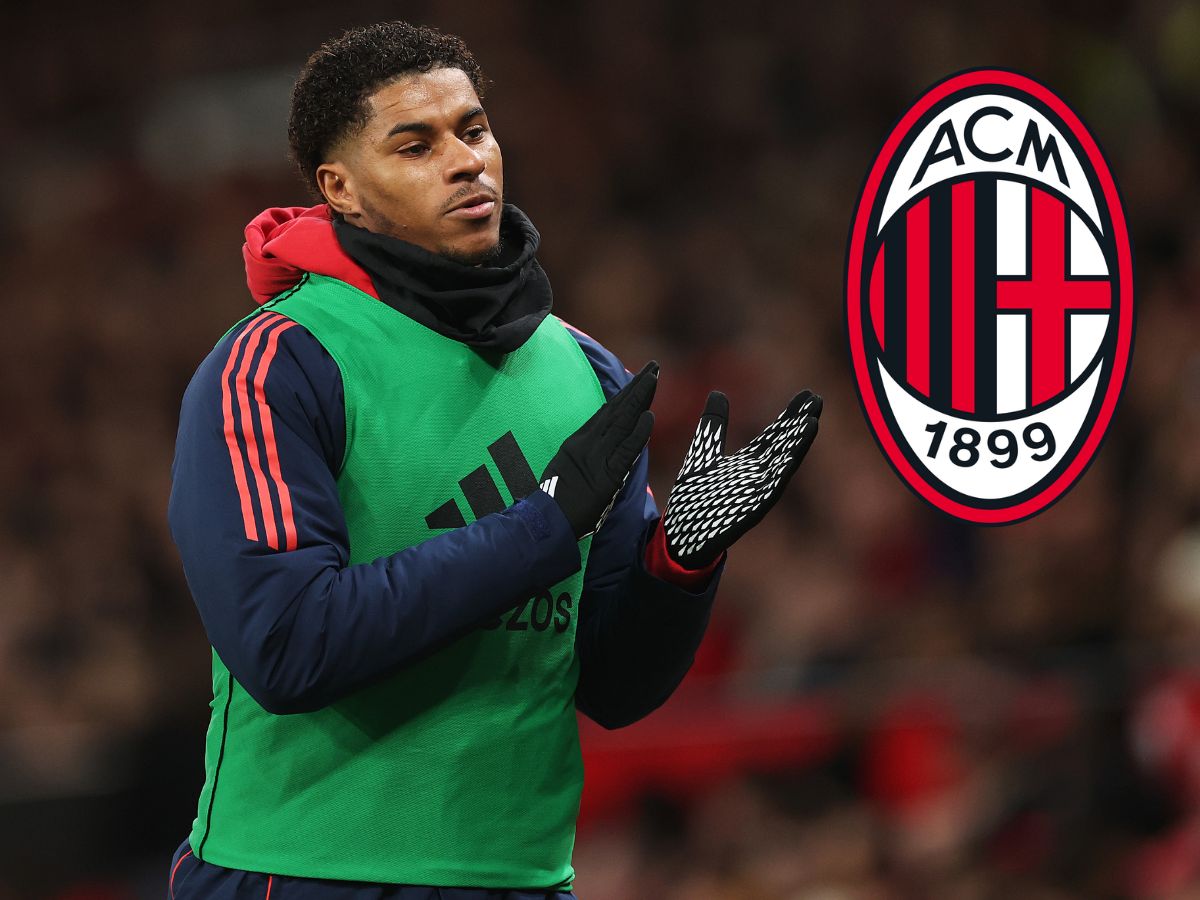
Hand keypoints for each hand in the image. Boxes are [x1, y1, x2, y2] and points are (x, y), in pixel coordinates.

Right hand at [541, 361, 657, 538]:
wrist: (546, 521)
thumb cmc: (553, 502)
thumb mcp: (564, 470)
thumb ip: (580, 456)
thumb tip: (594, 449)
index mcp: (577, 442)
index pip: (606, 413)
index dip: (624, 395)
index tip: (639, 379)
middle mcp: (587, 443)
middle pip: (617, 410)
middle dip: (636, 387)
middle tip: (653, 367)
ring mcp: (598, 457)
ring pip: (623, 422)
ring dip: (640, 399)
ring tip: (654, 378)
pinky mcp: (607, 474)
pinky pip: (626, 450)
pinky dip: (638, 433)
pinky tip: (649, 417)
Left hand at [661, 389, 820, 568]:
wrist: (680, 535)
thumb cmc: (694, 498)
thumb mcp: (702, 453)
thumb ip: (713, 426)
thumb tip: (718, 393)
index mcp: (748, 463)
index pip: (775, 434)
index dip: (791, 415)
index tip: (808, 394)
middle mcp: (757, 476)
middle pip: (783, 445)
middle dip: (800, 424)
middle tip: (817, 399)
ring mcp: (756, 493)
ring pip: (781, 466)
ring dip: (797, 446)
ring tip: (812, 421)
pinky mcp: (749, 511)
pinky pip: (768, 491)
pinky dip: (780, 474)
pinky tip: (791, 458)